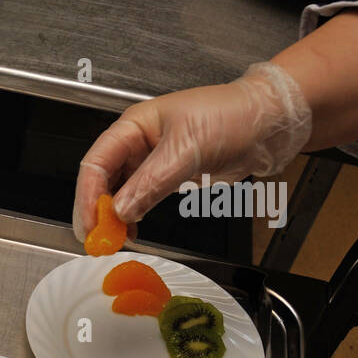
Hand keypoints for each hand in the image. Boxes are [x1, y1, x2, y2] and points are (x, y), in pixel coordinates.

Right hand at [73, 62, 311, 239]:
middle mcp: (137, 143)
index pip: (96, 163)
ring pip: (119, 192)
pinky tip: (132, 231)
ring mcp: (151, 160)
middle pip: (102, 180)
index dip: (88, 195)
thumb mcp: (187, 150)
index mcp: (133, 127)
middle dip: (96, 210)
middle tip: (96, 240)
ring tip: (113, 240)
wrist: (268, 121)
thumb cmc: (230, 117)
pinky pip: (140, 198)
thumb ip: (151, 183)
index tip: (91, 224)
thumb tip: (120, 212)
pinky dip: (133, 216)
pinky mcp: (168, 175)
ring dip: (113, 216)